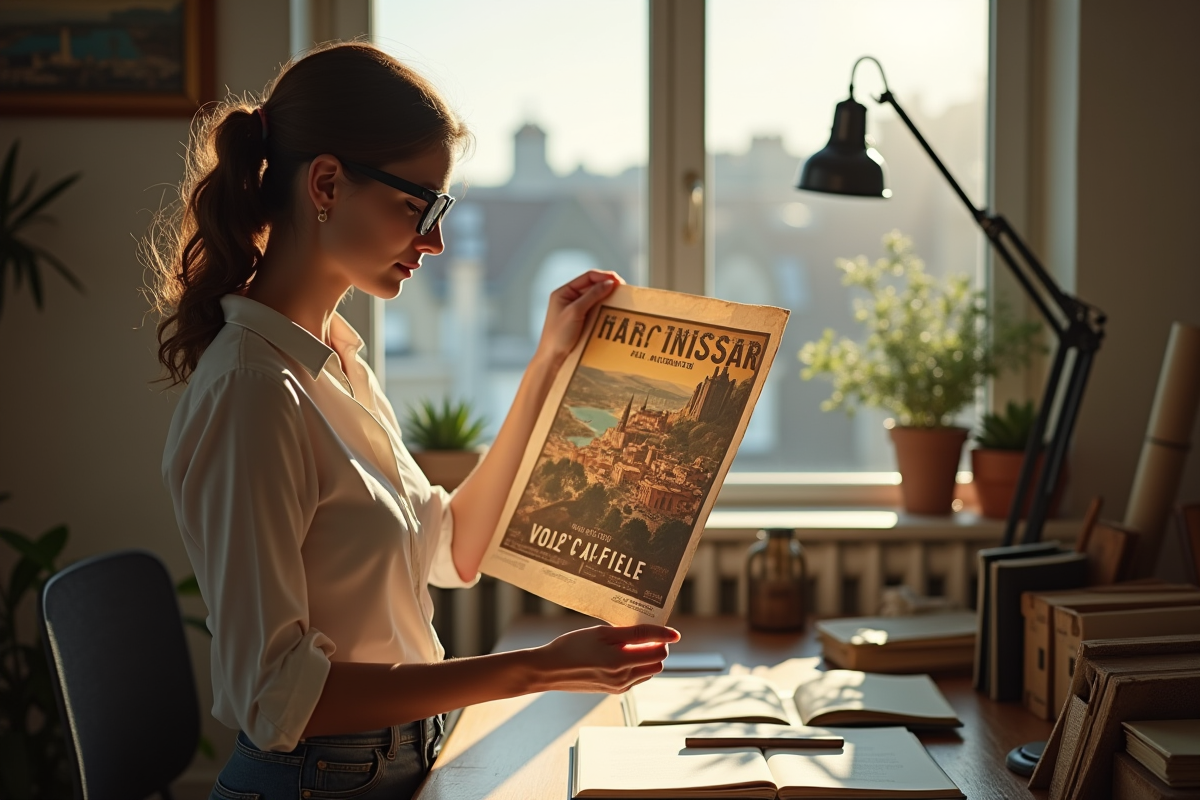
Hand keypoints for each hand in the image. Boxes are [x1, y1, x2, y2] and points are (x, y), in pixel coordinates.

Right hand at [531, 624, 679, 693]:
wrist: (548, 670)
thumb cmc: (572, 646)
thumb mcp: (603, 633)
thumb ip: (636, 633)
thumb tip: (667, 634)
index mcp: (621, 663)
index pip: (659, 650)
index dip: (663, 636)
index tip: (663, 627)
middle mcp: (624, 679)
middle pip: (658, 663)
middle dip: (656, 647)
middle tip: (641, 633)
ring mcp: (619, 687)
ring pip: (648, 671)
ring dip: (646, 657)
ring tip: (627, 642)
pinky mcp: (613, 690)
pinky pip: (636, 677)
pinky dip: (635, 665)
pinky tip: (618, 653)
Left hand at [536, 270, 624, 365]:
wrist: (553, 359)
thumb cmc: (559, 335)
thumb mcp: (575, 311)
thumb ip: (592, 295)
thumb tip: (609, 283)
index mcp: (564, 292)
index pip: (587, 277)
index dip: (604, 276)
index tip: (618, 281)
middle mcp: (570, 299)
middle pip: (593, 286)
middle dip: (608, 286)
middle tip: (623, 290)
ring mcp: (576, 310)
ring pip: (596, 299)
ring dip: (608, 298)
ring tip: (621, 300)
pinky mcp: (582, 322)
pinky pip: (596, 311)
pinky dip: (605, 309)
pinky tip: (614, 311)